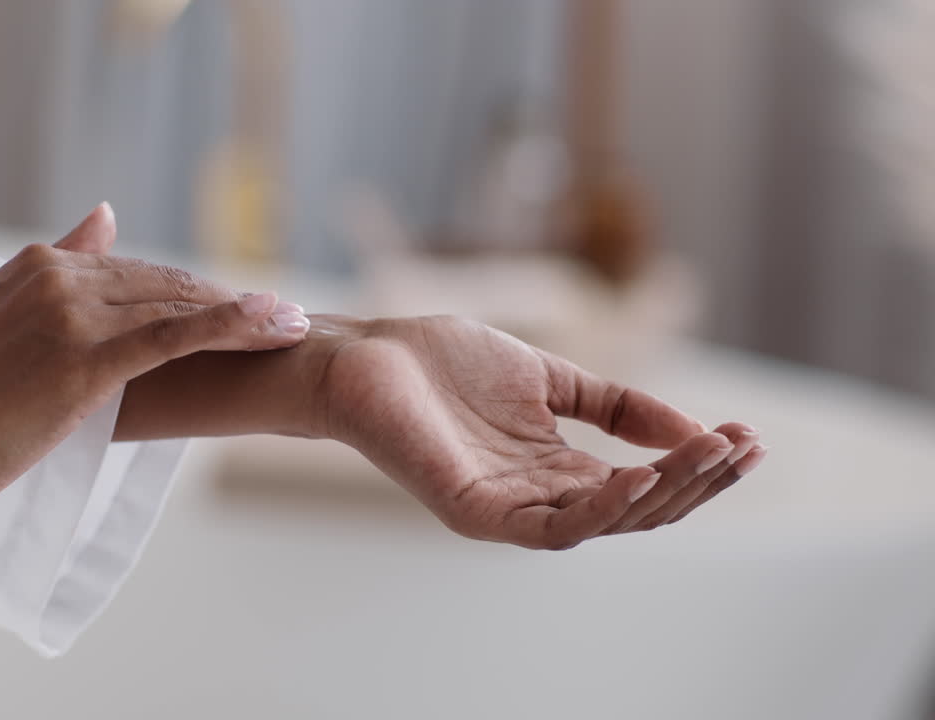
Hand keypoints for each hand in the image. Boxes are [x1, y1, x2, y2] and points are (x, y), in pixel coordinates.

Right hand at [0, 203, 309, 541]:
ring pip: (178, 305)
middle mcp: (58, 278)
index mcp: (37, 268)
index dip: (188, 293)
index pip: (134, 273)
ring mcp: (73, 315)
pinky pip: (175, 335)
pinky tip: (275, 324)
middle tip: (283, 316)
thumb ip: (53, 267)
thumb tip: (102, 217)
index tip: (234, 309)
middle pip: (165, 284)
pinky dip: (233, 325)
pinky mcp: (86, 359)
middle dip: (227, 300)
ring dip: (248, 312)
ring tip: (295, 322)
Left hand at [313, 315, 766, 549]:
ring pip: (602, 522)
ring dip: (661, 493)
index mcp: (557, 468)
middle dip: (695, 481)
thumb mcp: (550, 378)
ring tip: (707, 457)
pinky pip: (548, 526)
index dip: (697, 465)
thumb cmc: (444, 363)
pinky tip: (638, 476)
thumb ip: (613, 404)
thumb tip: (692, 430)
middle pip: (635, 510)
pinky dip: (599, 507)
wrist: (368, 354)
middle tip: (742, 446)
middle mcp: (538, 496)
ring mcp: (506, 508)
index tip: (750, 436)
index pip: (643, 483)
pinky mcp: (472, 511)